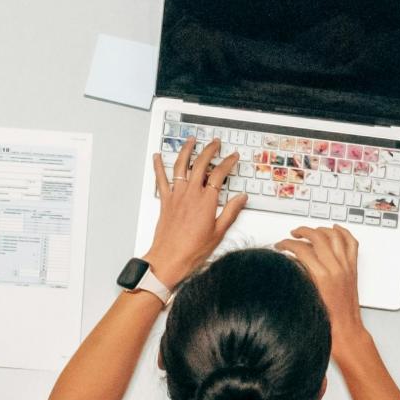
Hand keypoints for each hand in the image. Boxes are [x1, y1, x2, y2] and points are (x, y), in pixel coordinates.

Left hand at [143, 136, 246, 287]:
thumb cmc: (193, 250)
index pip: (220, 174)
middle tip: (215, 143)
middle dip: (210, 150)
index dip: (228, 162)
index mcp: (206, 201)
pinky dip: (159, 166)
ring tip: (191, 140)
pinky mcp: (165, 200)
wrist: (170, 259)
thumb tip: (242, 198)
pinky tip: (157, 156)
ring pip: (181, 166)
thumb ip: (230, 212)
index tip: (233, 157)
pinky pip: (161, 179)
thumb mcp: (219, 232)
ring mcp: (176, 195)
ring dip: (186, 150)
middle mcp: (190, 194)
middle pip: (200, 164)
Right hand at [279, 225, 365, 341]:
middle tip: (293, 234)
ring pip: (335, 236)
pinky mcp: (353, 268)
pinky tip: (335, 230)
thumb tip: (292, 260)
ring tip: (311, 230)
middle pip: (317, 236)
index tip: (281, 245)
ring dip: (320, 229)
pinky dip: (343, 233)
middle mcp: (336, 268)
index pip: (301, 248)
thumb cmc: (326, 319)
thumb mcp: (306, 294)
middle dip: (302, 231)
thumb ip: (299, 273)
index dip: (287, 244)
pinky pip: (351, 243)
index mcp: (322, 275)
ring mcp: (346, 266)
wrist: (345, 329)